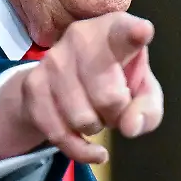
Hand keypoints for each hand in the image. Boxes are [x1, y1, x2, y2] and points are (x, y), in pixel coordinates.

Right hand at [0, 12, 163, 163]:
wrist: (62, 81)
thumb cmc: (115, 80)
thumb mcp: (143, 93)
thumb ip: (148, 109)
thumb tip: (130, 127)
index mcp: (115, 30)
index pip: (124, 32)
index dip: (135, 34)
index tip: (143, 32)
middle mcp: (80, 37)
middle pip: (108, 97)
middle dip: (117, 114)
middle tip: (115, 106)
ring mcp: (52, 59)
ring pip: (82, 119)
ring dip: (96, 127)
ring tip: (96, 112)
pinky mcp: (32, 85)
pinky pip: (59, 134)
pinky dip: (80, 150)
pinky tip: (92, 149)